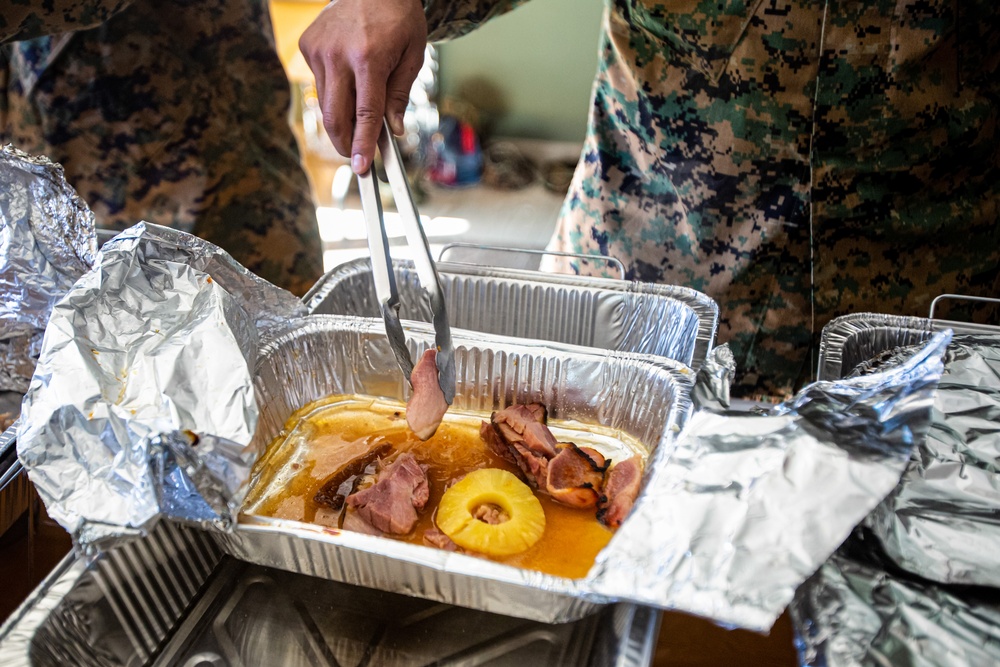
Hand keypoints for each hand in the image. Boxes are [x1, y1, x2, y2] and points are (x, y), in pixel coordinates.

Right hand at [299, 0, 426, 173]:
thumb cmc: (398, 18)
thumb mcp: (413, 54)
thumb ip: (400, 94)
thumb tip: (393, 130)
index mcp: (369, 58)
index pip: (366, 113)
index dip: (364, 144)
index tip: (362, 167)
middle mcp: (338, 54)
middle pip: (335, 116)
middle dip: (345, 142)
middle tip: (356, 156)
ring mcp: (319, 50)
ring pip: (326, 103)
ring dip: (342, 117)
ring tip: (359, 112)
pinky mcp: (307, 46)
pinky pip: (320, 84)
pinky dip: (335, 92)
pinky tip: (348, 77)